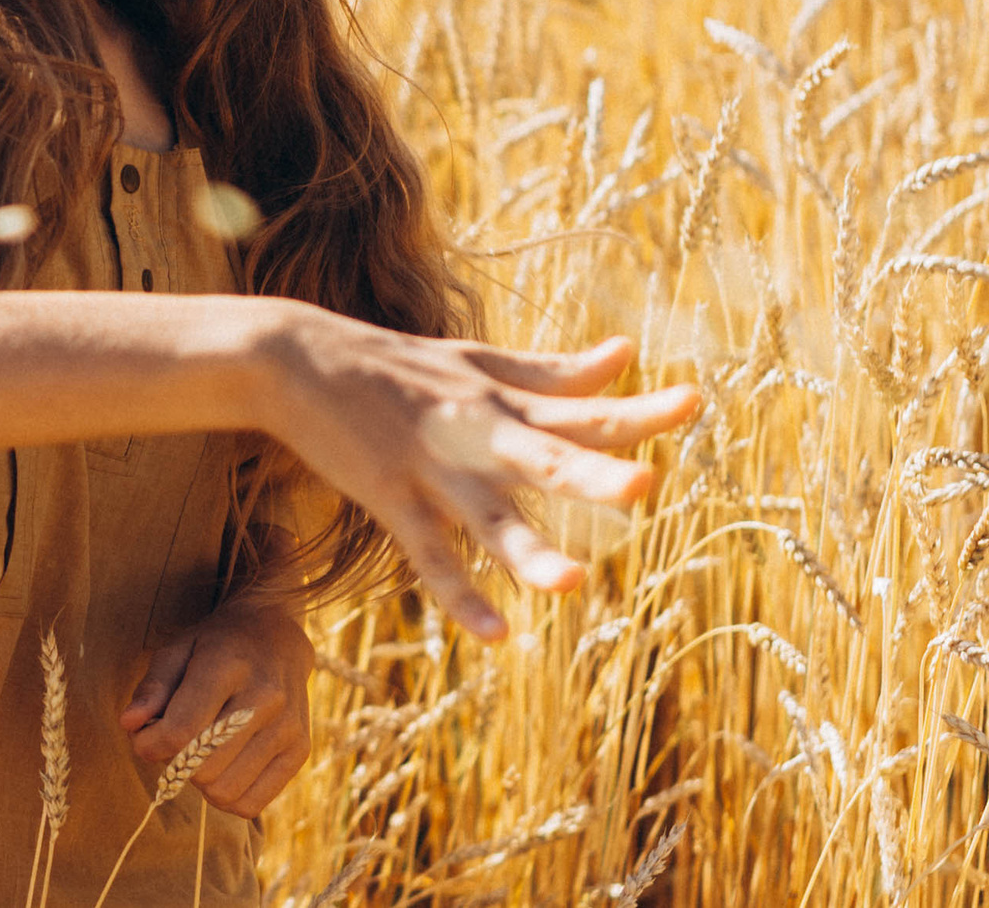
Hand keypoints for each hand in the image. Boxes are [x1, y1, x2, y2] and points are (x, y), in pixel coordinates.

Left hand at [121, 598, 314, 817]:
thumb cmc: (217, 645)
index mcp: (228, 665)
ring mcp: (287, 727)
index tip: (143, 738)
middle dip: (176, 762)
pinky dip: (228, 796)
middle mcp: (265, 698)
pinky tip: (224, 767)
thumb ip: (152, 688)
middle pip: (202, 767)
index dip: (149, 745)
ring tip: (202, 752)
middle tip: (176, 742)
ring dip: (201, 781)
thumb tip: (130, 725)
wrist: (278, 637)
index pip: (180, 730)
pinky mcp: (300, 751)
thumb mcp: (177, 650)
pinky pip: (250, 805)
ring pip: (224, 791)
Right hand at [249, 315, 700, 640]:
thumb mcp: (476, 361)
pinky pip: (429, 553)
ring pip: (486, 516)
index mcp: (501, 400)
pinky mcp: (387, 496)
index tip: (694, 400)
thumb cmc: (393, 363)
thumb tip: (627, 352)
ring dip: (528, 549)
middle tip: (643, 485)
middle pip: (542, 457)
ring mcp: (429, 467)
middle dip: (591, 474)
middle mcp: (474, 432)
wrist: (293, 359)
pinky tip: (497, 636)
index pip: (579, 409)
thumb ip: (552, 370)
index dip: (635, 409)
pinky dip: (460, 594)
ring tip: (573, 583)